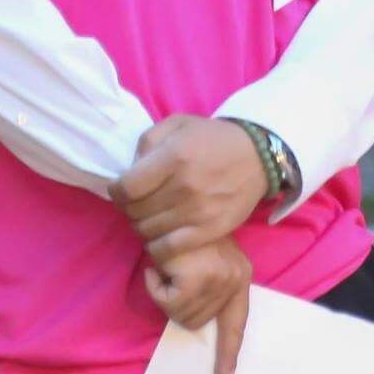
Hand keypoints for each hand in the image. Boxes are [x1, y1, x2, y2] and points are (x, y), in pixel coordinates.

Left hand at [111, 115, 269, 262]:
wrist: (258, 156)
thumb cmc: (212, 138)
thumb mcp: (177, 124)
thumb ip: (147, 143)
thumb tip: (128, 172)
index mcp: (174, 156)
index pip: (125, 188)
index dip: (116, 191)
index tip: (121, 189)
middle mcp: (185, 186)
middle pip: (134, 212)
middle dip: (129, 208)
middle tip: (138, 203)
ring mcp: (198, 211)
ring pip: (147, 231)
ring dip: (142, 226)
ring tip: (151, 216)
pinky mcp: (209, 231)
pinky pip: (168, 249)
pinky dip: (156, 247)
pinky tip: (161, 235)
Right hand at [143, 236, 252, 373]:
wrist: (176, 205)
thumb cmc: (185, 233)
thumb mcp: (207, 260)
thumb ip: (208, 287)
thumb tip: (193, 319)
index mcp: (240, 277)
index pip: (237, 323)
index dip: (228, 352)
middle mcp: (234, 279)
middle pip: (196, 322)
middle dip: (176, 304)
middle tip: (172, 275)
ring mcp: (218, 280)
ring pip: (180, 314)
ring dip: (164, 293)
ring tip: (168, 267)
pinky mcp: (198, 278)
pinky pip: (168, 302)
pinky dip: (156, 287)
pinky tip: (159, 266)